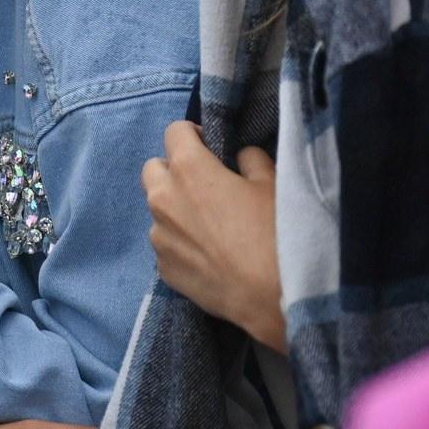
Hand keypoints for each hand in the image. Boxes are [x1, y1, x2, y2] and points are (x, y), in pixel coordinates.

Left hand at [145, 123, 285, 349]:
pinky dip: (181, 243)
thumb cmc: (275, 233)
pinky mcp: (163, 268)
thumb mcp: (272, 183)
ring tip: (211, 226)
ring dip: (177, 209)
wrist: (275, 297)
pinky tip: (211, 255)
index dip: (194, 136)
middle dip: (174, 170)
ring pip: (159, 210)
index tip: (212, 149)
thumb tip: (241, 158)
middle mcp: (163, 198)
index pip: (174, 131)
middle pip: (153, 169)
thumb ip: (250, 160)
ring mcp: (159, 236)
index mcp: (188, 169)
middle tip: (206, 185)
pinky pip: (166, 244)